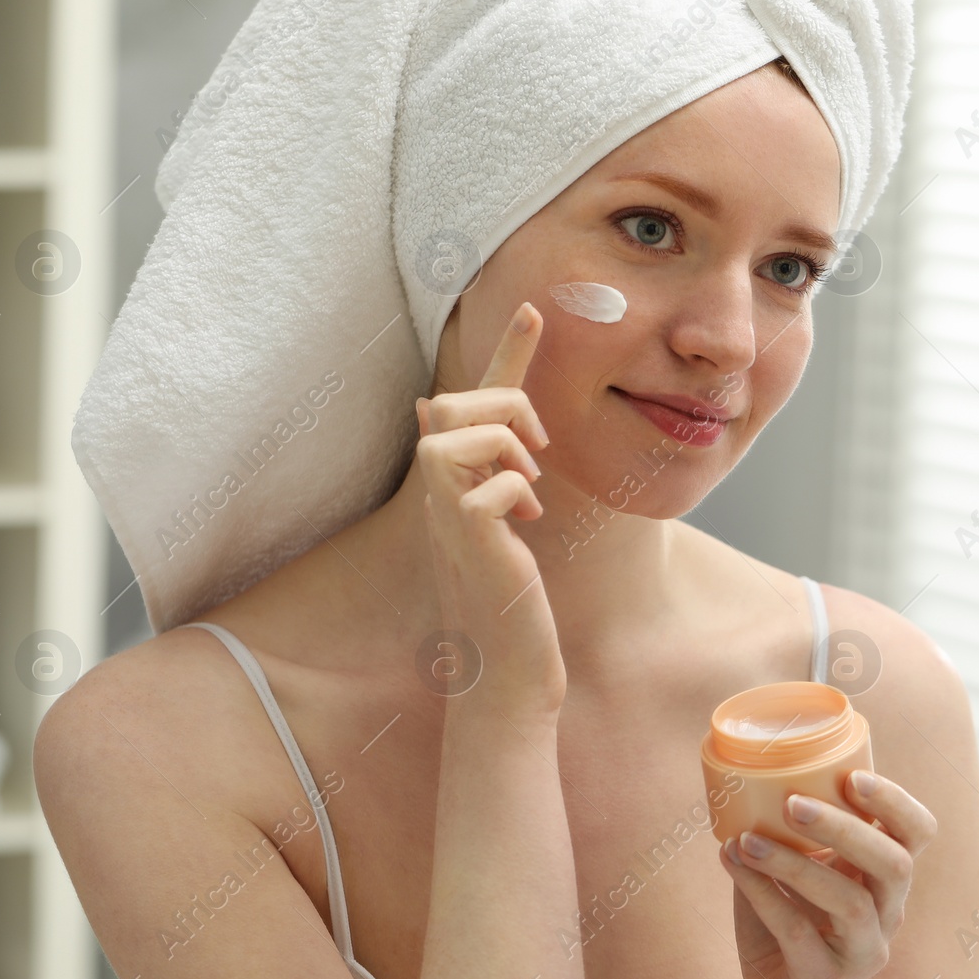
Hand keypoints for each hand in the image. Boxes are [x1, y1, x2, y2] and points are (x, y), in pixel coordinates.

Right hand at [415, 301, 561, 714]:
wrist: (509, 669)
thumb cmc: (509, 603)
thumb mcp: (504, 528)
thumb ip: (494, 473)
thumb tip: (471, 422)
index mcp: (455, 482)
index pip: (472, 401)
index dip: (506, 353)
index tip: (537, 309)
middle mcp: (441, 493)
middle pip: (451, 402)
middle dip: (504, 406)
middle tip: (537, 451)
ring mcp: (448, 516)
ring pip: (456, 434)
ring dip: (506, 446)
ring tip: (530, 486)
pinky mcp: (468, 542)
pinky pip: (487, 485)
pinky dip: (514, 491)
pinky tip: (528, 523)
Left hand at [718, 770, 936, 978]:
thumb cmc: (784, 919)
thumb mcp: (797, 868)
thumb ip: (790, 829)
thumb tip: (749, 773)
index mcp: (885, 875)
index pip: (918, 833)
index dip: (896, 802)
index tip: (853, 776)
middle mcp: (888, 912)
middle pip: (895, 865)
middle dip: (845, 828)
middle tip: (792, 803)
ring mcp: (864, 949)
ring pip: (850, 902)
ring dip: (794, 864)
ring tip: (748, 839)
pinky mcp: (829, 978)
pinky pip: (799, 931)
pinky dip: (762, 893)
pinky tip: (733, 864)